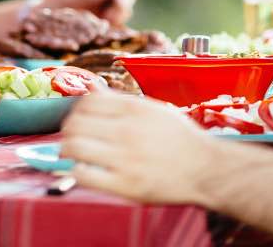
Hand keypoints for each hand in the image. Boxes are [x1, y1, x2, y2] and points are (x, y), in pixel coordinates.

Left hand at [61, 91, 225, 205]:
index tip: (78, 118)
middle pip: (75, 124)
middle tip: (71, 138)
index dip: (76, 110)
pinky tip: (85, 171)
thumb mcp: (153, 109)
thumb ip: (119, 100)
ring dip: (67, 151)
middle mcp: (127, 131)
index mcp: (134, 108)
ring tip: (72, 155)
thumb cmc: (179, 138)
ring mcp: (125, 158)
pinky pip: (84, 176)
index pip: (86, 102)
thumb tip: (90, 87)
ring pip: (75, 148)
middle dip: (67, 131)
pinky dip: (77, 172)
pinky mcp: (125, 185)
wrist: (205, 169)